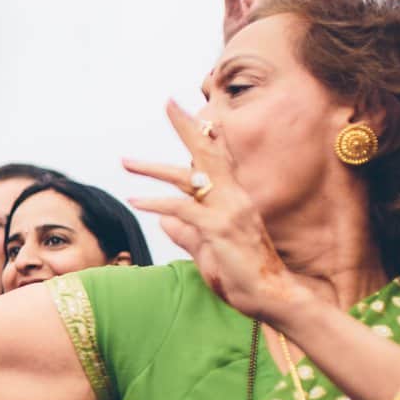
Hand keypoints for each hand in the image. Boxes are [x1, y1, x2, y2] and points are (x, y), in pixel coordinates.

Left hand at [124, 100, 303, 321]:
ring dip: (154, 168)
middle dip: (187, 126)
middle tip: (168, 102)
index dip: (203, 137)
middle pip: (208, 154)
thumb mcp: (208, 252)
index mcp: (234, 200)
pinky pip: (184, 210)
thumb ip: (187, 234)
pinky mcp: (220, 229)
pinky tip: (137, 200)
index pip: (217, 160)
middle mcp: (235, 198)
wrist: (273, 297)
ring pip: (191, 177)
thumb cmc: (243, 277)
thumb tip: (165, 222)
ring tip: (126, 161)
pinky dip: (158, 203)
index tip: (188, 114)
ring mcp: (229, 211)